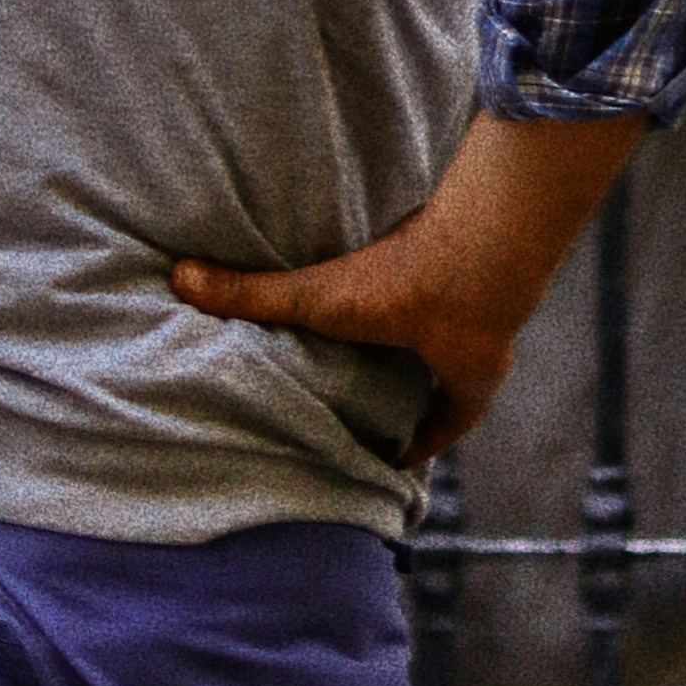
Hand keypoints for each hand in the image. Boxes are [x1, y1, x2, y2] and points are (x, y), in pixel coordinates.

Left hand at [171, 108, 644, 460]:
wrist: (478, 234)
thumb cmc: (404, 288)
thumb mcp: (320, 301)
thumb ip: (249, 294)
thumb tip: (178, 280)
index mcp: (463, 379)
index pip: (444, 428)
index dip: (422, 441)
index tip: (401, 452)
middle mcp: (489, 348)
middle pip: (464, 383)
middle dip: (436, 386)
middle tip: (408, 387)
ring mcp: (505, 301)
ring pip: (481, 331)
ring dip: (454, 331)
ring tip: (424, 323)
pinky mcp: (506, 251)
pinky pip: (488, 268)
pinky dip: (467, 269)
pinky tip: (446, 246)